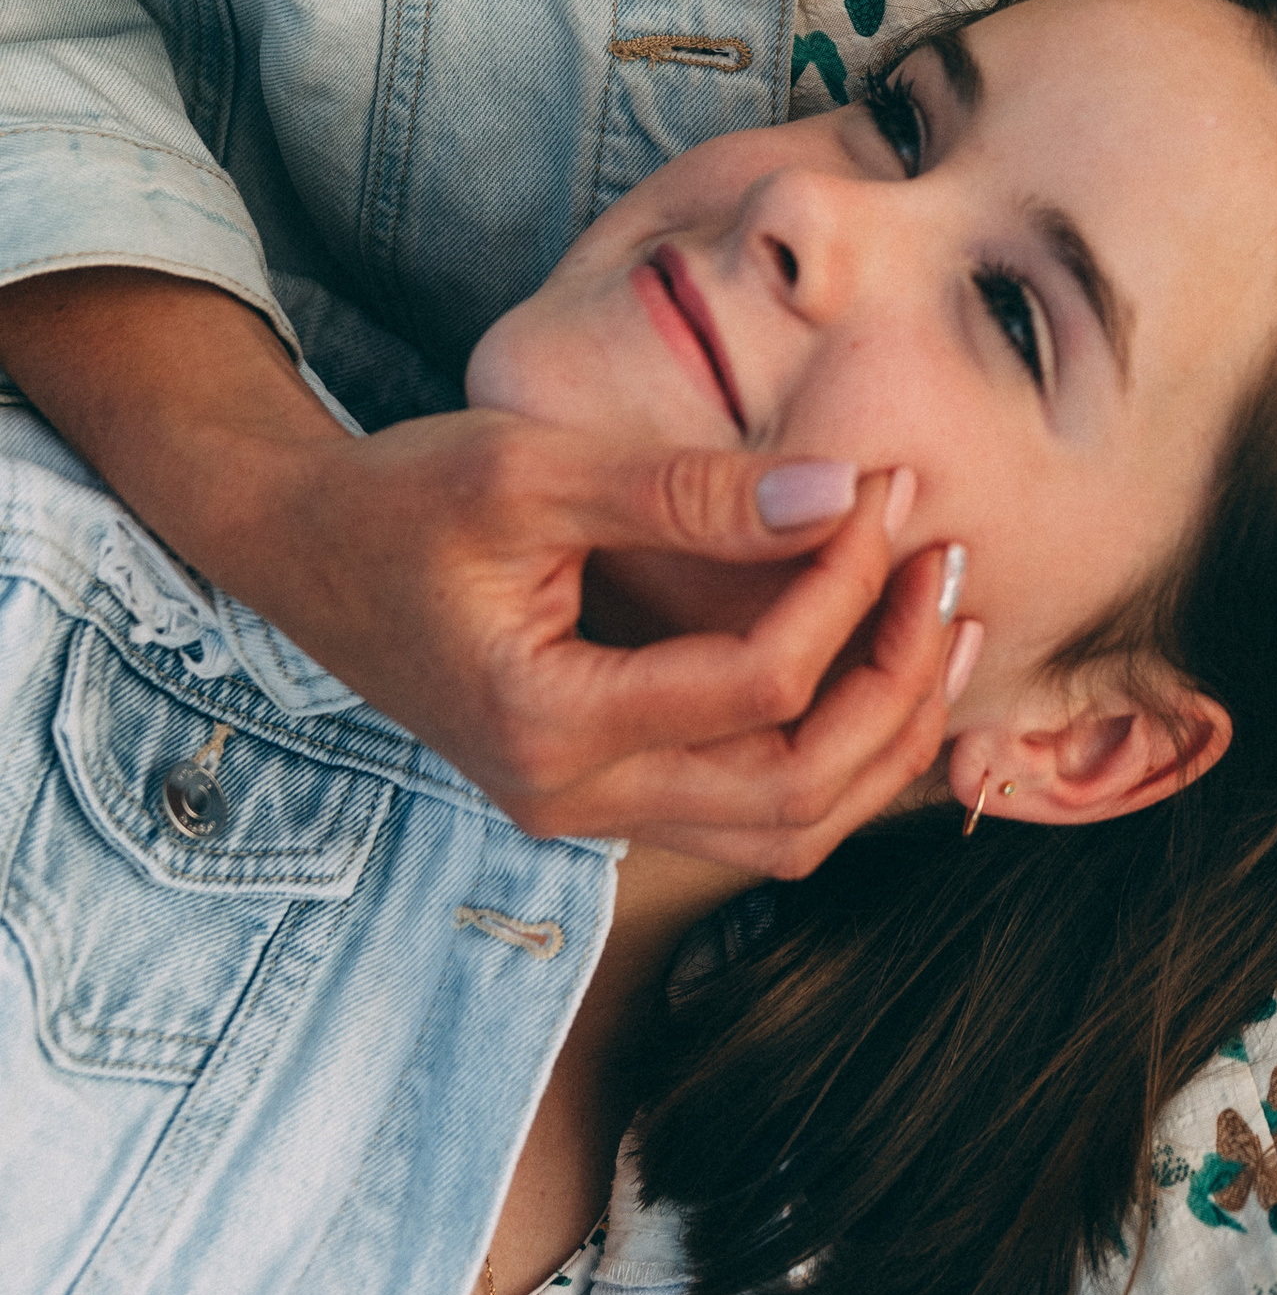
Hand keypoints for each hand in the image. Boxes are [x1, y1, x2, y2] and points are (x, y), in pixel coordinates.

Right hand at [0, 267, 973, 873]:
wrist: (308, 552)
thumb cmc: (407, 499)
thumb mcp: (532, 468)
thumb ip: (686, 492)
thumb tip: (841, 494)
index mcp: (545, 726)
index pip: (757, 687)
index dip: (844, 590)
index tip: (883, 492)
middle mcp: (573, 800)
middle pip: (798, 794)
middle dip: (898, 683)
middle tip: (947, 569)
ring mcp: (594, 810)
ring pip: (791, 826)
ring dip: (886, 733)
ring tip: (949, 621)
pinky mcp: (614, 789)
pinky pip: (759, 804)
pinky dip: (840, 746)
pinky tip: (889, 660)